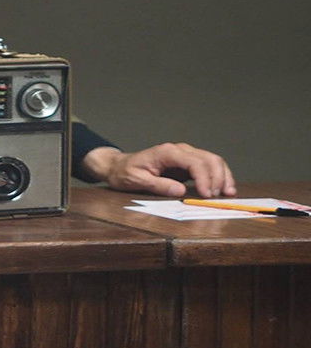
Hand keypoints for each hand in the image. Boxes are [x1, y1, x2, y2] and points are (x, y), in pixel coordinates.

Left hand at [83, 143, 235, 197]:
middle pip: (209, 159)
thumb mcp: (136, 180)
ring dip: (223, 176)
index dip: (204, 179)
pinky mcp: (187, 163)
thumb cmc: (125, 172)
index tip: (207, 195)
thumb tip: (180, 191)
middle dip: (218, 178)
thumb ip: (158, 185)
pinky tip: (223, 189)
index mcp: (167, 152)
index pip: (194, 162)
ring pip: (213, 160)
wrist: (118, 166)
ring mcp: (185, 155)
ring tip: (228, 194)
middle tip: (218, 198)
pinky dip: (219, 176)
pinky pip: (209, 166)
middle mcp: (179, 150)